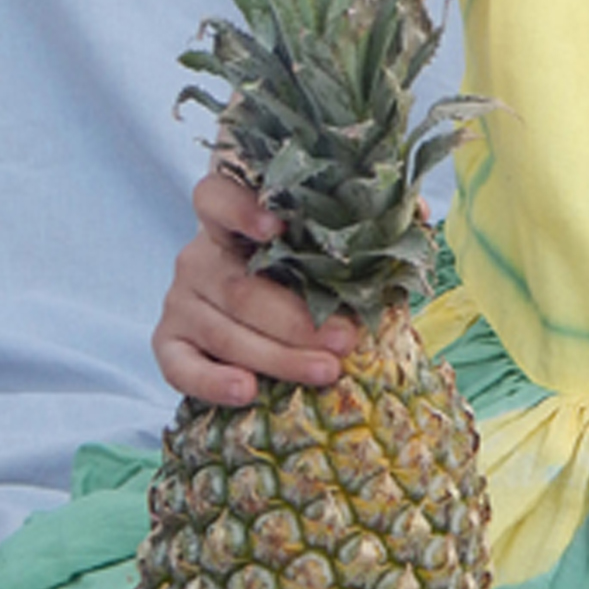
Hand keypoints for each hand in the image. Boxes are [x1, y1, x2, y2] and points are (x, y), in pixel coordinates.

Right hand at [151, 171, 355, 404]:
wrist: (256, 318)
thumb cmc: (300, 274)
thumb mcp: (325, 252)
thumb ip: (363, 232)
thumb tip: (420, 216)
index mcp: (231, 221)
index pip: (215, 197)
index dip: (240, 209)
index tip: (277, 225)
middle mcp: (198, 256)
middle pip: (239, 286)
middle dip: (296, 318)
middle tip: (344, 339)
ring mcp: (180, 300)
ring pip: (224, 330)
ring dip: (277, 355)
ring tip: (326, 371)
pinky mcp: (168, 342)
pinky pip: (180, 367)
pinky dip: (212, 381)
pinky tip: (247, 391)